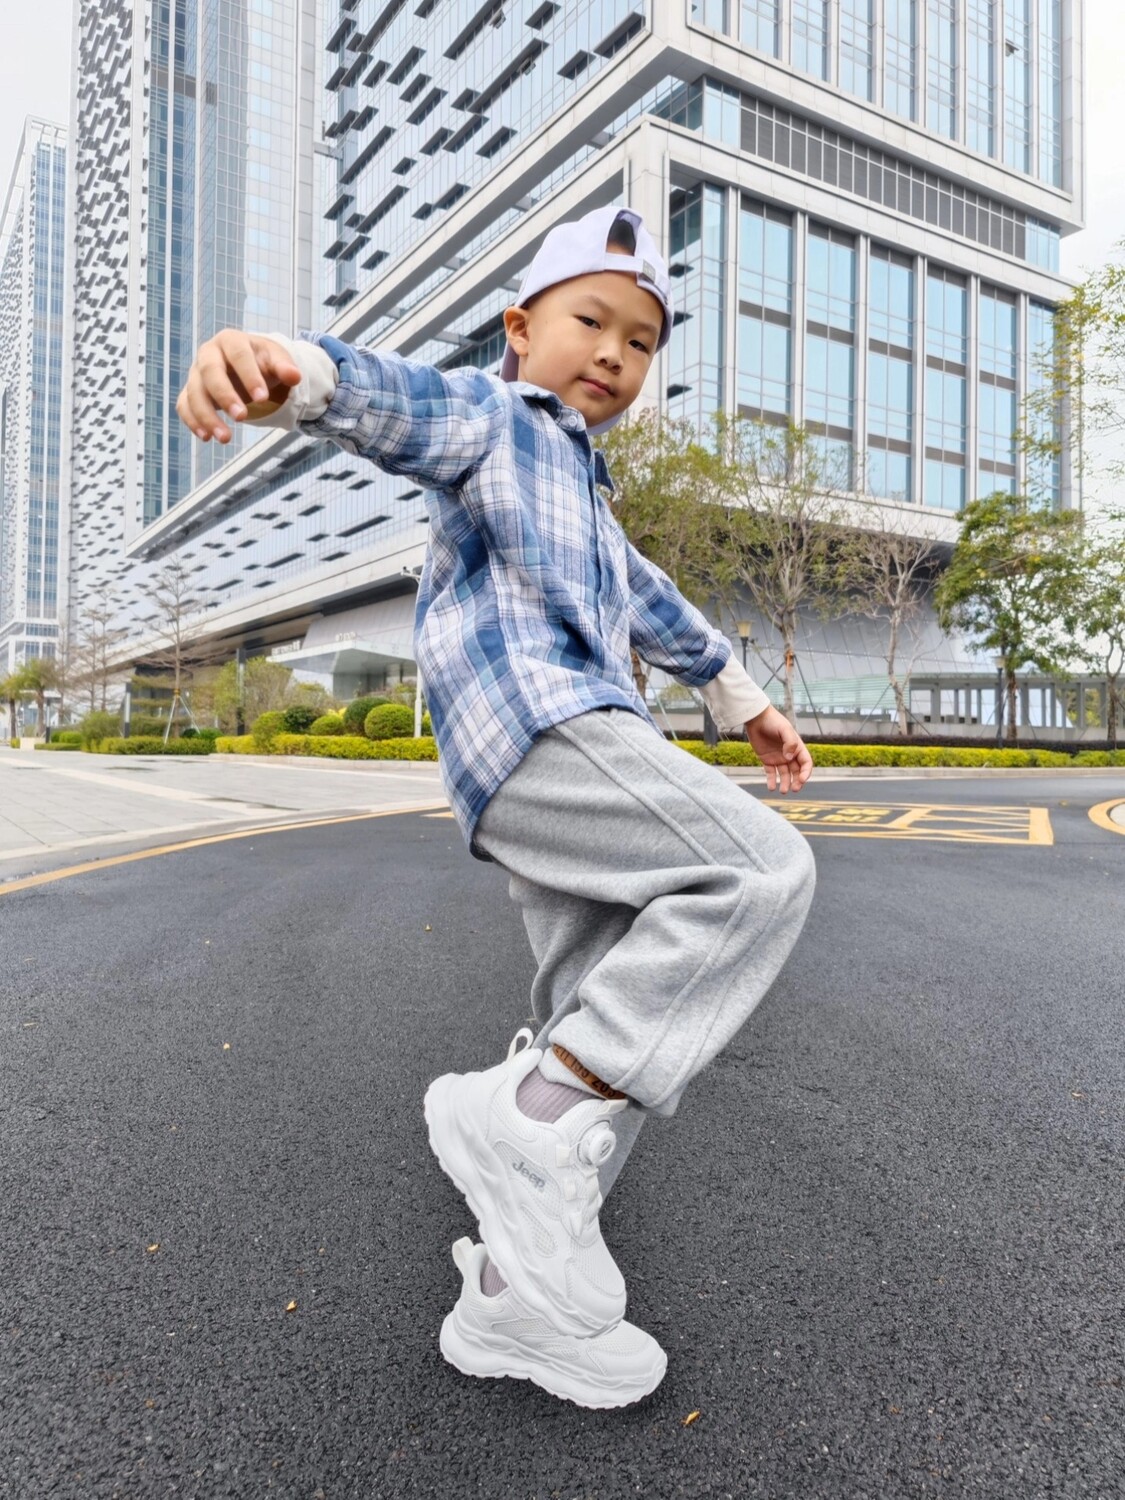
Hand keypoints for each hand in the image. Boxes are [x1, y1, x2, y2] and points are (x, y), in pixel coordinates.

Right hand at [176, 330, 301, 443]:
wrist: (245, 365)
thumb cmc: (261, 361)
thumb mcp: (275, 359)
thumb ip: (285, 366)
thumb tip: (295, 376)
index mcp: (230, 340)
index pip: (238, 355)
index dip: (249, 376)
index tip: (263, 398)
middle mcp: (208, 354)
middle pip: (210, 372)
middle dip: (225, 396)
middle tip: (243, 418)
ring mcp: (196, 373)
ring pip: (194, 393)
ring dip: (207, 416)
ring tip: (226, 438)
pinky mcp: (190, 391)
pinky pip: (184, 406)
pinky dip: (192, 421)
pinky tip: (207, 438)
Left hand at [745, 706, 812, 793]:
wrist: (756, 718)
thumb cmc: (773, 721)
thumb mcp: (784, 729)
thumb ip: (790, 742)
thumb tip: (789, 758)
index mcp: (797, 747)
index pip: (806, 763)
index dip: (806, 773)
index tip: (801, 780)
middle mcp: (789, 754)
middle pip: (797, 772)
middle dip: (797, 782)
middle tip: (793, 789)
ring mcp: (778, 758)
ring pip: (784, 774)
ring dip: (785, 783)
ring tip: (782, 791)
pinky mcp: (767, 760)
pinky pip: (771, 773)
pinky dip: (771, 781)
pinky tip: (771, 787)